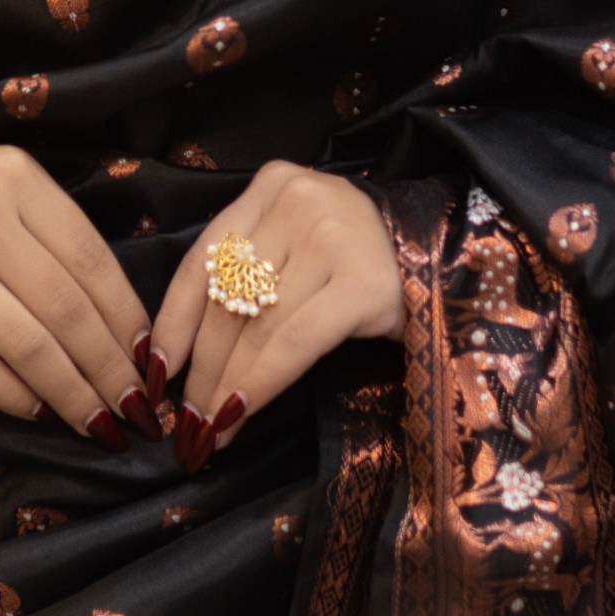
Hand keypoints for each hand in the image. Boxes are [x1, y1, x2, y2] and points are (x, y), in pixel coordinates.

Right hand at [0, 145, 158, 447]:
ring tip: (102, 426)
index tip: (152, 365)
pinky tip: (41, 413)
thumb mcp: (3, 191)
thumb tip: (125, 332)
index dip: (129, 323)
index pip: (94, 265)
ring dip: (72, 393)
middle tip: (138, 413)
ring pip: (29, 343)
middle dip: (111, 372)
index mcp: (17, 180)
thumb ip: (53, 242)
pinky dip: (13, 393)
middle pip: (69, 311)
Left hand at [154, 161, 404, 472]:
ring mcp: (331, 236)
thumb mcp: (304, 254)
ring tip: (209, 430)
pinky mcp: (360, 283)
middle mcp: (299, 199)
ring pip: (254, 324)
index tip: (156, 372)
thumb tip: (182, 356)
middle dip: (198, 367)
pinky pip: (291, 344)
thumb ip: (255, 275)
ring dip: (223, 386)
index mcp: (275, 185)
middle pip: (225, 296)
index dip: (172, 321)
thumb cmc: (373, 271)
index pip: (201, 258)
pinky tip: (239, 415)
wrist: (458, 268)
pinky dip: (259, 384)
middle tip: (184, 422)